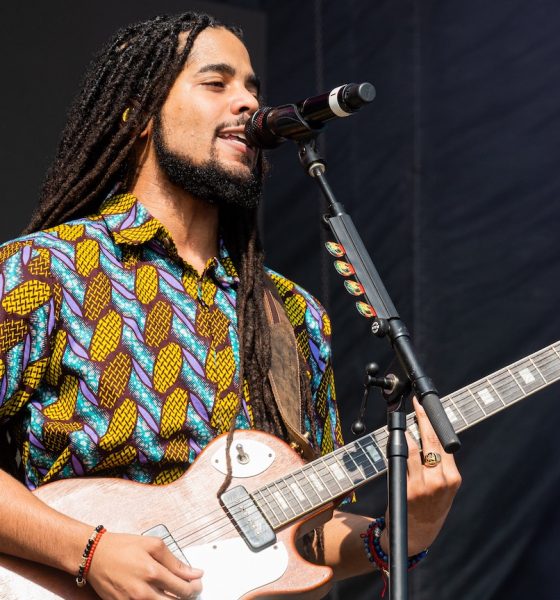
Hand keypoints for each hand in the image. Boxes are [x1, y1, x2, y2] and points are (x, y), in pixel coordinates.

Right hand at [87, 532, 202, 598]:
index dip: (194, 587)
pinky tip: (158, 595)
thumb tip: (193, 572)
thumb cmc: (122, 547)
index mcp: (152, 572)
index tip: (197, 583)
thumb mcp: (152, 545)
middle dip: (186, 597)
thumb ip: (175, 561)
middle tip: (189, 590)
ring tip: (174, 592)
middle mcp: (142, 592)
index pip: (183, 588)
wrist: (95, 555)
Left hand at [381, 397, 461, 555]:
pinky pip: (405, 459)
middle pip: (433, 441)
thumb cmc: (428, 510)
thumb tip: (426, 435)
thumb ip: (439, 466)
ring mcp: (425, 485)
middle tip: (418, 403)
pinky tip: (400, 434)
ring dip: (411, 429)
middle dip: (424, 418)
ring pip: (418, 447)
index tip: (430, 407)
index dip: (437, 423)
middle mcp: (442, 481)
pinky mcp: (409, 488)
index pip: (445, 443)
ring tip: (408, 415)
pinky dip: (402, 444)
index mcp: (453, 478)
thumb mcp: (442, 489)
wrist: (414, 537)